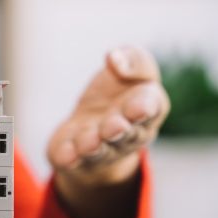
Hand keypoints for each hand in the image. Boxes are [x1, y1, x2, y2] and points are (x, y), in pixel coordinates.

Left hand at [48, 46, 169, 188]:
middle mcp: (127, 134)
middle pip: (126, 135)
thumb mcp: (131, 70)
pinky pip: (71, 159)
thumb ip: (133, 60)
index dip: (143, 109)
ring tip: (88, 142)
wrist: (88, 124)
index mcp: (147, 109)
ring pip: (100, 150)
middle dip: (118, 131)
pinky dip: (69, 157)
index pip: (151, 108)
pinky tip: (66, 156)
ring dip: (94, 146)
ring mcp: (100, 148)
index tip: (137, 108)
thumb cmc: (115, 94)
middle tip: (112, 127)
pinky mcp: (74, 156)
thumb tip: (113, 58)